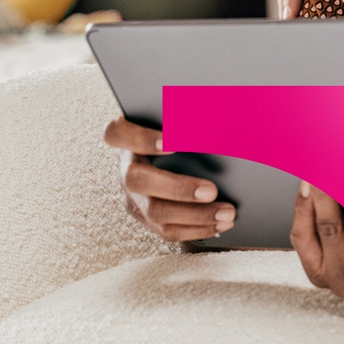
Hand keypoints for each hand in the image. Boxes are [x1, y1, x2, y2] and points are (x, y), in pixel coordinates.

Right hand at [103, 116, 234, 241]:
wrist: (169, 157)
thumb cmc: (177, 132)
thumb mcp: (178, 122)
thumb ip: (190, 117)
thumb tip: (222, 114)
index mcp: (127, 140)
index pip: (118, 134)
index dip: (141, 139)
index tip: (172, 143)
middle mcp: (126, 168)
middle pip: (136, 180)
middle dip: (177, 188)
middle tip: (211, 190)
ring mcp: (133, 196)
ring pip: (154, 212)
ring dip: (195, 215)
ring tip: (226, 213)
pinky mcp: (146, 217)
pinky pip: (167, 229)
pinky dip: (197, 229)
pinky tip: (220, 224)